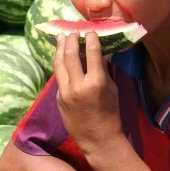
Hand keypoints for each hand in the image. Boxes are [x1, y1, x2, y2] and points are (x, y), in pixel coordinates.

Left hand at [53, 31, 123, 155]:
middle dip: (71, 40)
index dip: (90, 38)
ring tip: (61, 37)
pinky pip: (59, 77)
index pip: (91, 53)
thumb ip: (102, 69)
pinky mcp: (58, 98)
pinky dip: (60, 64)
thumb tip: (100, 51)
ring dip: (60, 48)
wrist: (98, 139)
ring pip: (59, 64)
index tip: (89, 30)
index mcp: (96, 83)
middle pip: (70, 55)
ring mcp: (65, 92)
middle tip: (72, 31)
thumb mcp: (111, 89)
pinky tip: (61, 57)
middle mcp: (78, 86)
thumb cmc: (110, 114)